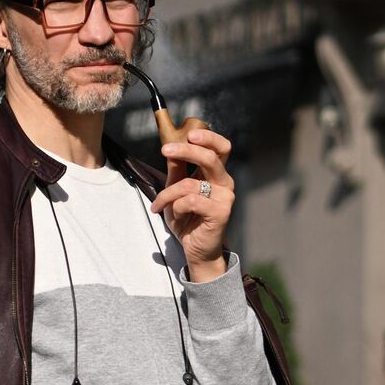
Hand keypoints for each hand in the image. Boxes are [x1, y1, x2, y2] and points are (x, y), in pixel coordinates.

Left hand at [148, 128, 234, 282]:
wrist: (195, 249)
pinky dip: (176, 207)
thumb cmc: (187, 219)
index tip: (189, 134)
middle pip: (211, 157)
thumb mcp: (176, 191)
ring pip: (190, 183)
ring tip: (159, 205)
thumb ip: (176, 171)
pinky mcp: (221, 212)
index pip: (221, 148)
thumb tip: (171, 149)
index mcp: (216, 174)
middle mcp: (224, 183)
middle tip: (166, 150)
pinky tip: (175, 215)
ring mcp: (225, 197)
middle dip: (186, 151)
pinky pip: (191, 201)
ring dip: (168, 194)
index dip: (208, 137)